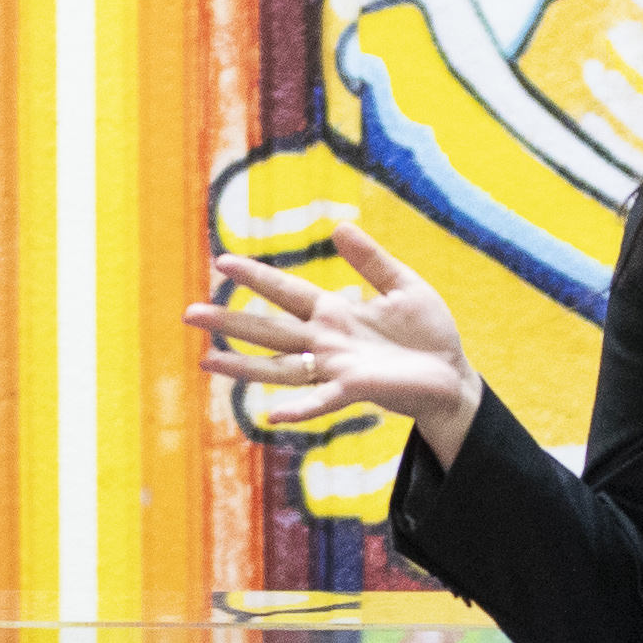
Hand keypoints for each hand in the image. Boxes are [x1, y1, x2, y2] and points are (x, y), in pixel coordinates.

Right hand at [189, 211, 487, 459]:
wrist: (453, 375)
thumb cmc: (429, 334)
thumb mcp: (403, 285)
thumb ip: (371, 260)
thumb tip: (339, 226)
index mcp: (335, 313)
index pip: (286, 292)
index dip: (256, 277)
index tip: (222, 261)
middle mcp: (326, 342)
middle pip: (269, 329)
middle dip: (230, 321)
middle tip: (189, 313)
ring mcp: (336, 368)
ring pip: (280, 368)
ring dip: (243, 365)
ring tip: (205, 360)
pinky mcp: (356, 389)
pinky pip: (321, 400)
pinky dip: (298, 408)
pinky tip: (272, 415)